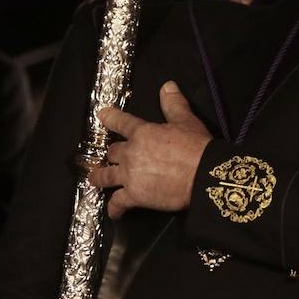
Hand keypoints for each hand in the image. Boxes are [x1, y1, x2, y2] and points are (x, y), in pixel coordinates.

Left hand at [89, 82, 211, 219]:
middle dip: (112, 155)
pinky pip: (118, 203)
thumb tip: (168, 85)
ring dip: (99, 177)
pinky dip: (114, 209)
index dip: (110, 118)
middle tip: (110, 158)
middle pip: (112, 152)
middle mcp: (131, 153)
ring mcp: (130, 176)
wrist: (204, 176)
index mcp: (142, 133)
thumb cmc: (196, 147)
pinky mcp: (134, 196)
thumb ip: (173, 103)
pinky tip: (114, 213)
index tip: (102, 115)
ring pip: (106, 176)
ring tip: (95, 179)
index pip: (121, 122)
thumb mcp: (185, 120)